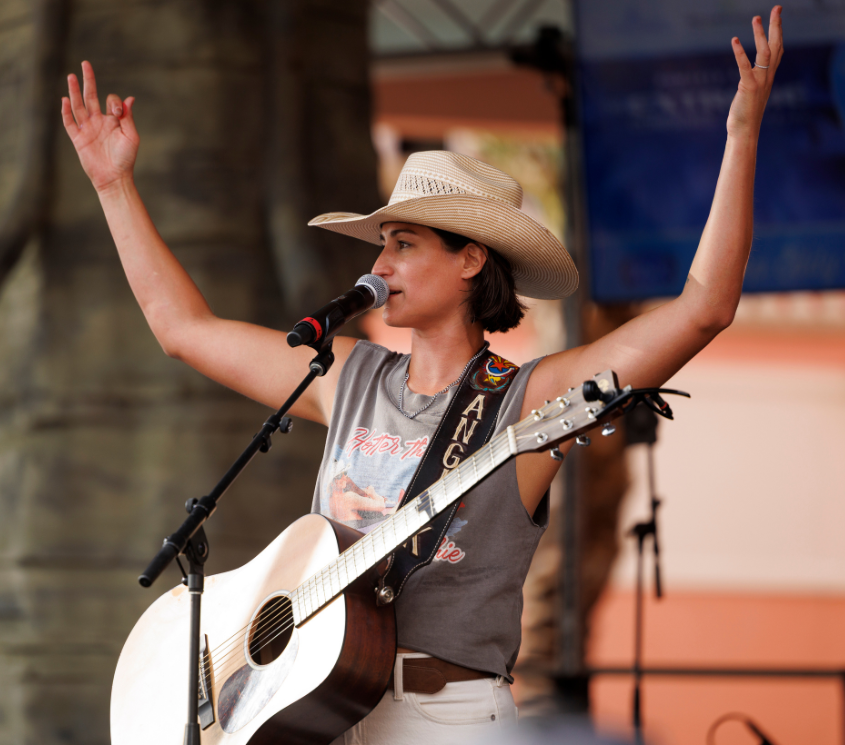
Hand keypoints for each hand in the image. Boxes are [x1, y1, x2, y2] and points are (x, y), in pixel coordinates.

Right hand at [61, 61, 138, 192]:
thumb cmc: (126, 159)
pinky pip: (69, 122)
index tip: (117, 112)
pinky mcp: (78, 138)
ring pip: (78, 106)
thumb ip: (128, 117)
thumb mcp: (131, 136)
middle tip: (85, 64)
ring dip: (74, 91)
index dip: (114, 102)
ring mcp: (87, 129)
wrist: (114, 178)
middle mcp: (98, 122)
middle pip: (90, 97)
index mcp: (113, 121)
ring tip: (71, 76)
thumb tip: (130, 98)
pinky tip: (65, 99)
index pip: (109, 101)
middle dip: (88, 81)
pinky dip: (66, 112)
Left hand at [726, 6, 783, 138]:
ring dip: (760, 34)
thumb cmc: (745, 114)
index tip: (777, 17)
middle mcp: (767, 76)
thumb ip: (752, 81)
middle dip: (776, 26)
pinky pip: (745, 66)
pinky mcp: (749, 87)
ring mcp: (760, 81)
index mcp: (768, 76)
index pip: (777, 50)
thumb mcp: (752, 93)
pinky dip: (740, 52)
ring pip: (765, 52)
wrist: (744, 131)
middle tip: (776, 8)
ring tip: (756, 18)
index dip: (778, 33)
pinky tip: (735, 40)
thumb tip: (748, 76)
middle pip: (776, 46)